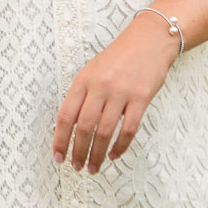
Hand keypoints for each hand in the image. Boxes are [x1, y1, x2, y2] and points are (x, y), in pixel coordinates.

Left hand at [52, 23, 179, 172]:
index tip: (58, 156)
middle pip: (83, 127)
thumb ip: (79, 96)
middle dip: (78, 152)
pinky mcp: (141, 98)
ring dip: (97, 154)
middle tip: (76, 167)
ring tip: (93, 167)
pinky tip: (114, 155)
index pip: (65, 115)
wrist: (149, 40)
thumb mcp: (92, 71)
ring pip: (104, 131)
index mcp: (83, 80)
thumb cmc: (118, 58)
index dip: (59, 139)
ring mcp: (121, 92)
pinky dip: (120, 146)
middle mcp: (99, 86)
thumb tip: (62, 125)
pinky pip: (128, 129)